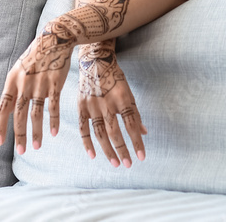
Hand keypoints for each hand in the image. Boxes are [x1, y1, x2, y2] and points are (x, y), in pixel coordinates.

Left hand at [0, 20, 76, 154]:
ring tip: (36, 146)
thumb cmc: (35, 57)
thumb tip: (7, 111)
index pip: (2, 108)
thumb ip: (14, 90)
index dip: (0, 126)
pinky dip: (53, 121)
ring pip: (36, 113)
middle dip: (19, 134)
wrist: (54, 39)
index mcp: (12, 81)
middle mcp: (24, 83)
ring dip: (36, 131)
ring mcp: (40, 84)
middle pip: (19, 114)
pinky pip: (53, 106)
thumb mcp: (19, 70)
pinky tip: (53, 133)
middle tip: (21, 151)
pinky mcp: (55, 83)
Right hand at [78, 40, 146, 167]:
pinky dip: (87, 143)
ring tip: (115, 163)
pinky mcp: (81, 106)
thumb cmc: (115, 78)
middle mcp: (107, 102)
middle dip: (122, 150)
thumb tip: (144, 132)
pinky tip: (93, 155)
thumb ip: (134, 113)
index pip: (131, 124)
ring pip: (100, 133)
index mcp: (122, 98)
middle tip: (128, 164)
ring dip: (108, 150)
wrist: (94, 61)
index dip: (137, 142)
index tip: (141, 157)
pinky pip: (83, 129)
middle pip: (115, 132)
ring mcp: (92, 105)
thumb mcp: (128, 91)